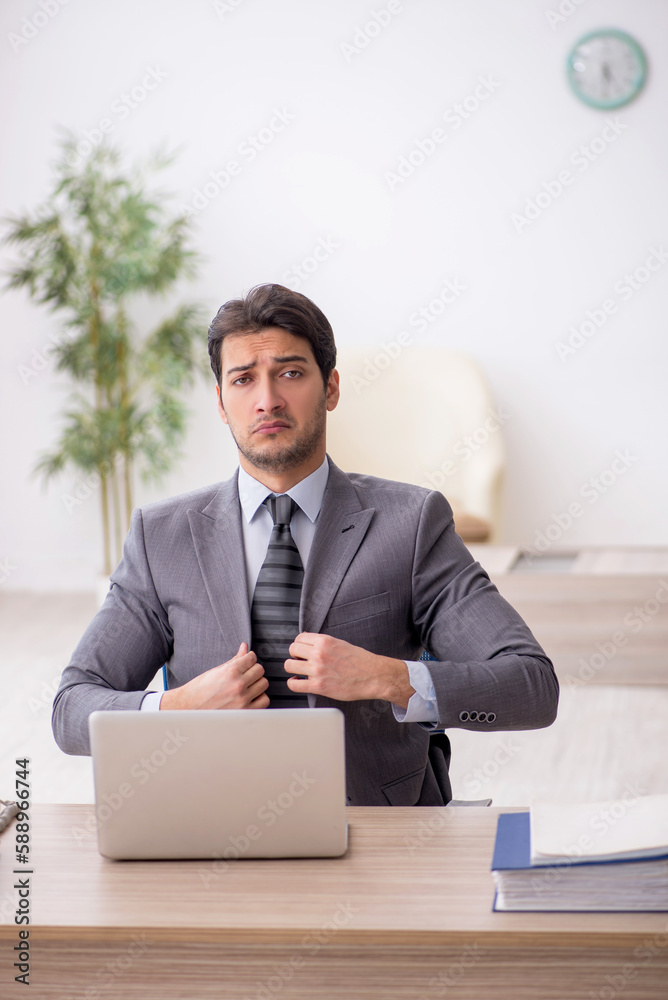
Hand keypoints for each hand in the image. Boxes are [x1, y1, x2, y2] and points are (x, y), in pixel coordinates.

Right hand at [160, 643, 268, 709]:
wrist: (188, 709)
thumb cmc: (199, 690)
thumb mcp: (216, 670)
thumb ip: (234, 659)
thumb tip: (245, 647)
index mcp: (231, 672)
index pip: (252, 658)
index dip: (248, 659)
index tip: (246, 662)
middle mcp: (238, 685)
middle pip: (260, 670)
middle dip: (253, 670)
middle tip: (245, 674)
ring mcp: (243, 700)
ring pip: (263, 684)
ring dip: (257, 683)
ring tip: (247, 686)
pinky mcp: (245, 712)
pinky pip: (264, 701)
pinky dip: (259, 698)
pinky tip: (250, 697)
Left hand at [284, 633, 414, 706]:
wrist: (374, 676)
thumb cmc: (361, 661)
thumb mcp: (341, 643)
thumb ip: (323, 642)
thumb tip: (308, 639)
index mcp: (325, 641)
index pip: (299, 638)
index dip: (299, 645)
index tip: (302, 651)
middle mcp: (319, 653)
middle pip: (292, 649)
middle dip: (295, 655)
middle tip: (301, 661)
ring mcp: (318, 670)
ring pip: (289, 665)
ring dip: (293, 668)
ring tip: (300, 672)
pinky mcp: (318, 686)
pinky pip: (294, 684)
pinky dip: (293, 683)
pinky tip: (299, 682)